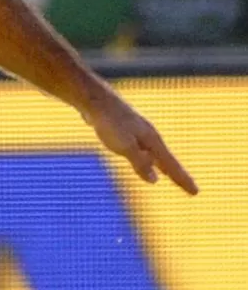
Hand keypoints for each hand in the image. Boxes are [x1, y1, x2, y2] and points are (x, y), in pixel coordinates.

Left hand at [83, 92, 197, 195]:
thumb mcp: (125, 146)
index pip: (171, 164)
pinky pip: (140, 147)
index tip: (196, 193)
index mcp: (151, 139)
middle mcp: (147, 134)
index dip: (182, 179)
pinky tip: (142, 157)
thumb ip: (140, 162)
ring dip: (161, 165)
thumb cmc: (110, 121)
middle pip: (166, 159)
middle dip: (176, 174)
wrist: (92, 97)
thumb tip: (154, 180)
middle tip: (190, 189)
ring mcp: (136, 130)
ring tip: (167, 174)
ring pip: (153, 152)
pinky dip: (146, 156)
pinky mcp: (124, 127)